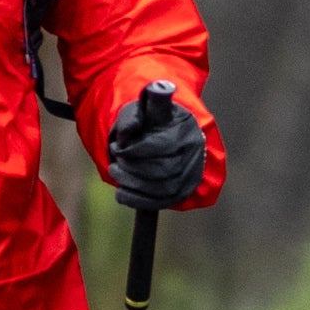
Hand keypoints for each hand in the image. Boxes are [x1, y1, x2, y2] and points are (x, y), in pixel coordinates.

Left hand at [106, 81, 204, 209]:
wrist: (171, 132)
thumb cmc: (153, 118)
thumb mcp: (145, 107)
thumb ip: (135, 114)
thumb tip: (129, 129)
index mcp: (186, 129)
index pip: (161, 146)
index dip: (135, 151)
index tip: (118, 149)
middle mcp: (195, 154)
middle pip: (161, 170)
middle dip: (132, 168)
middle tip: (114, 164)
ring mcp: (191, 176)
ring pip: (160, 188)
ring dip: (132, 183)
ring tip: (116, 172)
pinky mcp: (182, 193)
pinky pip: (160, 202)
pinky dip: (137, 200)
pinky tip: (122, 192)